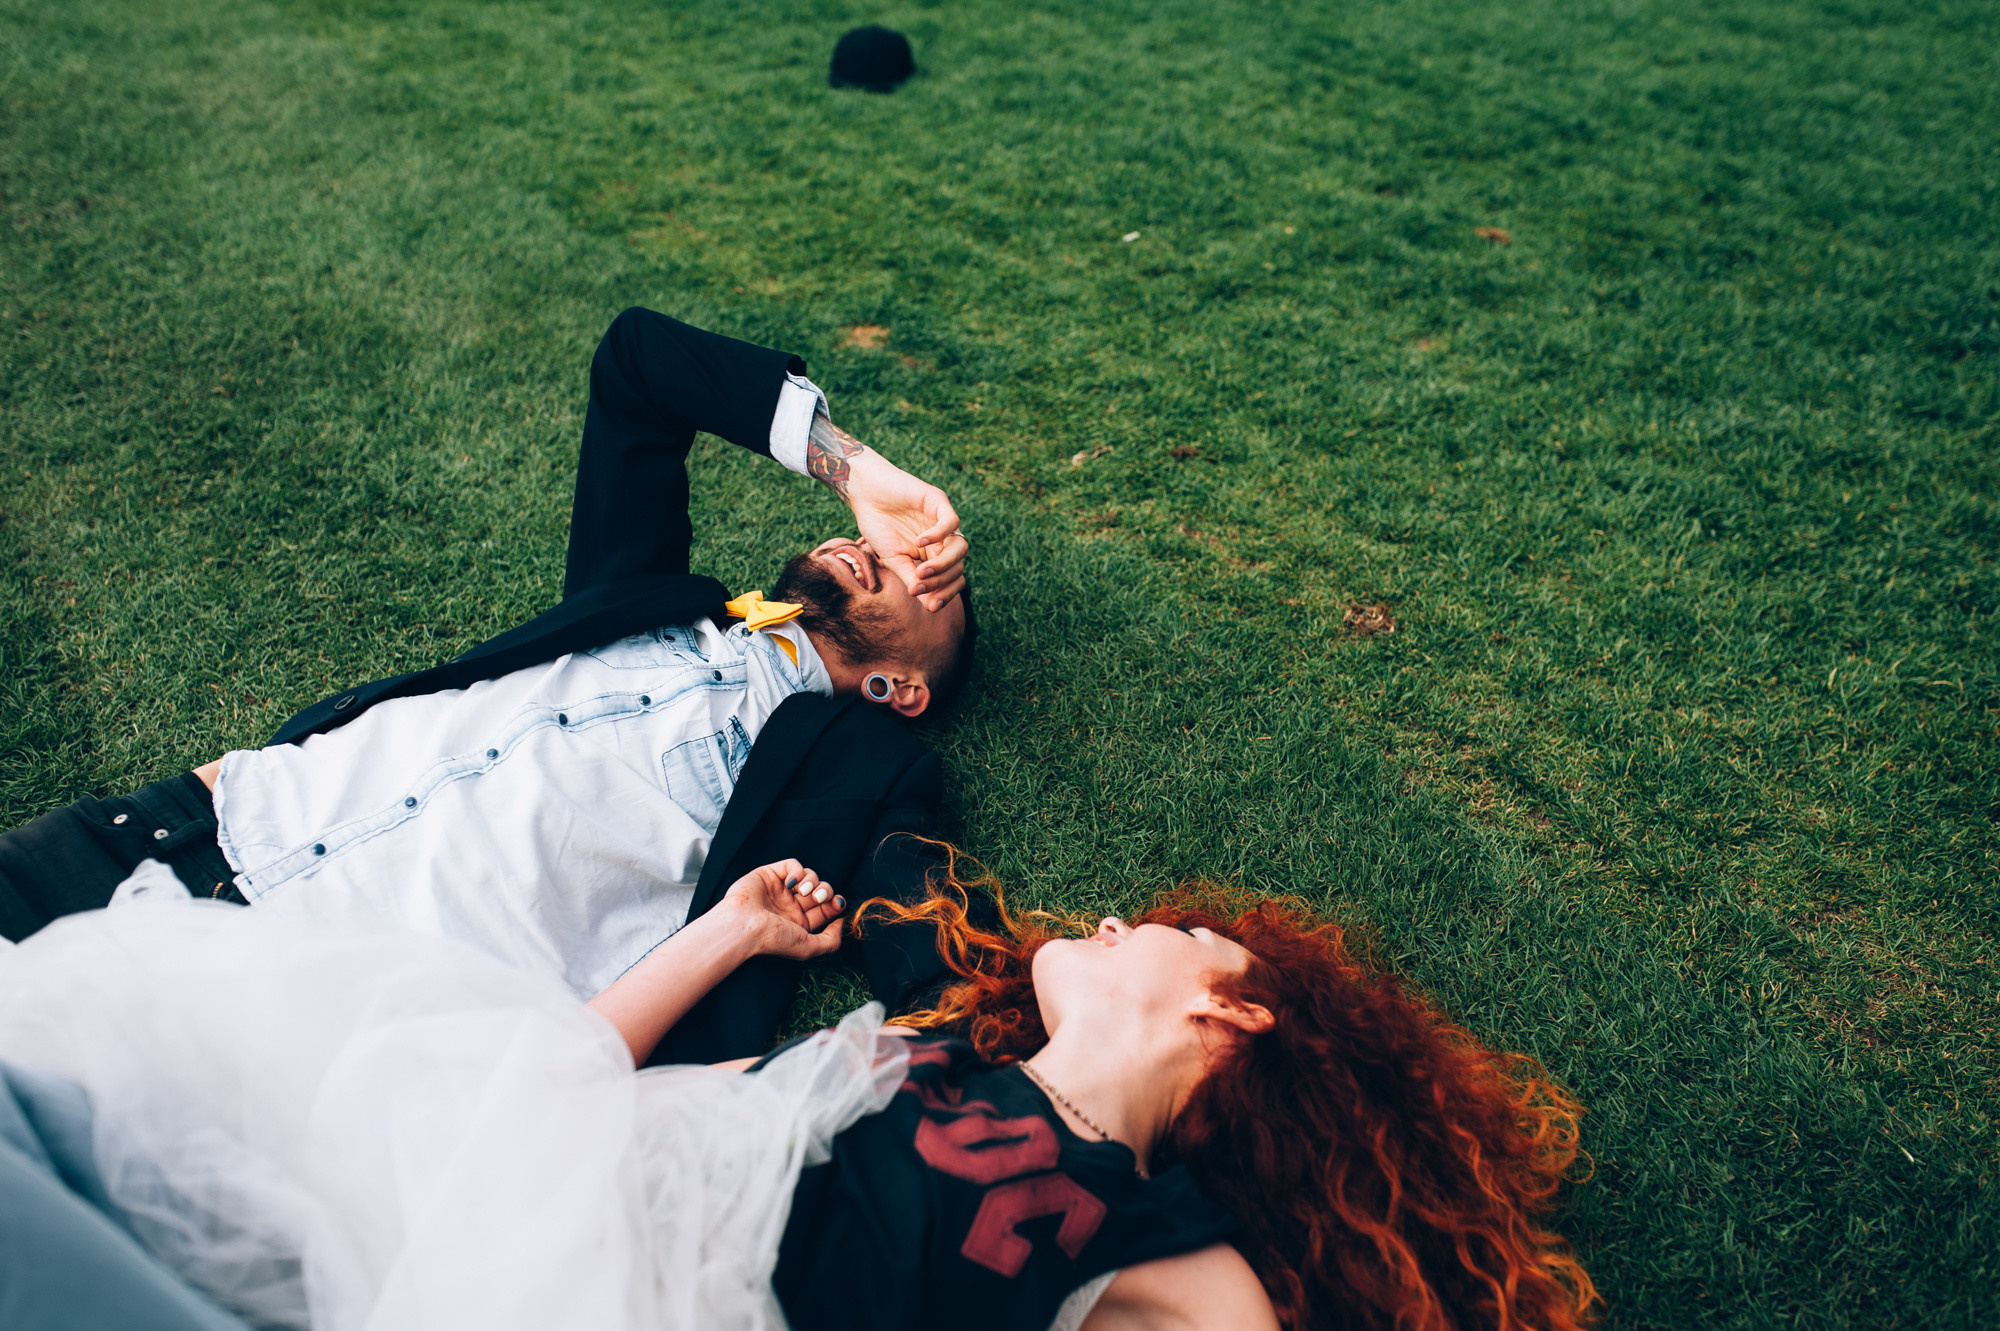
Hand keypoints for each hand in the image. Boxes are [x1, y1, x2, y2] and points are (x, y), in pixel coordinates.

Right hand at [719, 859, 845, 960]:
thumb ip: (831, 941)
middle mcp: (791, 906)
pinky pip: (793, 865)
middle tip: (819, 897)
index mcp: (799, 923)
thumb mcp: (808, 948)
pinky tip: (792, 883)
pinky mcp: (771, 874)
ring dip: (814, 881)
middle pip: (821, 891)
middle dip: (826, 892)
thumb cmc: (773, 940)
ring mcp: (781, 889)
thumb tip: (841, 922)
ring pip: (810, 876)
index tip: (838, 905)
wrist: (744, 926)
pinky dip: (798, 871)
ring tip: (804, 892)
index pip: (825, 909)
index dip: (836, 904)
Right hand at [838, 447, 967, 611]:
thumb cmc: (878, 526)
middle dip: (941, 582)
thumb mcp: (893, 559)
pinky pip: (951, 521)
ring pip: (961, 547)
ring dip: (943, 564)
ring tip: (922, 570)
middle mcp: (943, 539)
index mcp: (934, 555)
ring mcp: (942, 520)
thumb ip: (911, 578)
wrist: (865, 494)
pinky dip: (938, 535)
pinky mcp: (938, 501)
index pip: (953, 579)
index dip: (946, 594)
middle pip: (959, 566)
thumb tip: (930, 606)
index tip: (931, 606)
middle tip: (918, 585)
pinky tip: (919, 541)